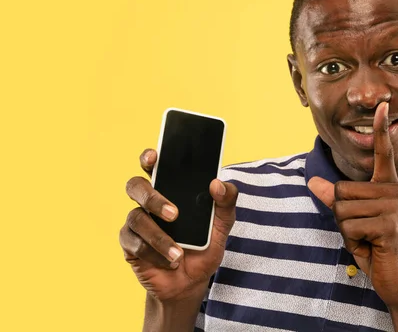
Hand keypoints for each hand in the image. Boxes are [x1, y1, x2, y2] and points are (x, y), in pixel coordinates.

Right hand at [119, 149, 237, 302]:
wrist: (192, 282)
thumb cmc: (204, 246)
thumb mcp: (223, 224)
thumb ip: (226, 201)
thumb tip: (217, 184)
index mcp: (170, 189)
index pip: (154, 165)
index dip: (149, 157)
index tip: (154, 157)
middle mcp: (149, 201)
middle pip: (136, 186)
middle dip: (152, 197)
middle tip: (174, 214)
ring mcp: (138, 222)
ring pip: (137, 217)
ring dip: (159, 236)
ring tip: (178, 253)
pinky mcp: (130, 244)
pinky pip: (134, 243)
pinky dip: (155, 253)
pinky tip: (170, 261)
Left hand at [308, 102, 397, 327]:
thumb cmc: (376, 249)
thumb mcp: (352, 221)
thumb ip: (336, 200)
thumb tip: (313, 181)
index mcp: (388, 188)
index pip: (383, 154)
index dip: (380, 130)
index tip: (382, 105)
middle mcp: (395, 192)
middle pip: (341, 190)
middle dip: (341, 217)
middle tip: (363, 233)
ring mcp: (394, 207)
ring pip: (341, 209)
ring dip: (346, 231)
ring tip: (368, 241)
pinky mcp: (389, 225)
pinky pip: (349, 226)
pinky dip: (352, 242)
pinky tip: (372, 249)